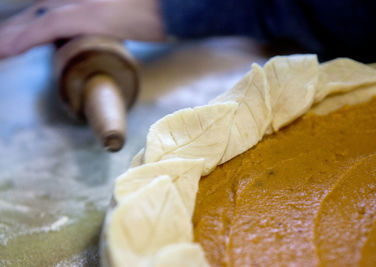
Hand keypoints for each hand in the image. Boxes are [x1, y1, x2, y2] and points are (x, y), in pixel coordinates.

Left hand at [0, 0, 164, 58]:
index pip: (48, 11)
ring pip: (33, 20)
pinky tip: (5, 51)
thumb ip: (109, 21)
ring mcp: (78, 3)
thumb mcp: (126, 15)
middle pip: (36, 13)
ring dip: (11, 37)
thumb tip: (106, 34)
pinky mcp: (83, 16)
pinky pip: (43, 29)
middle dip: (15, 31)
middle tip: (1, 47)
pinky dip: (22, 40)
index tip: (15, 39)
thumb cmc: (156, 11)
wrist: (172, 8)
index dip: (28, 26)